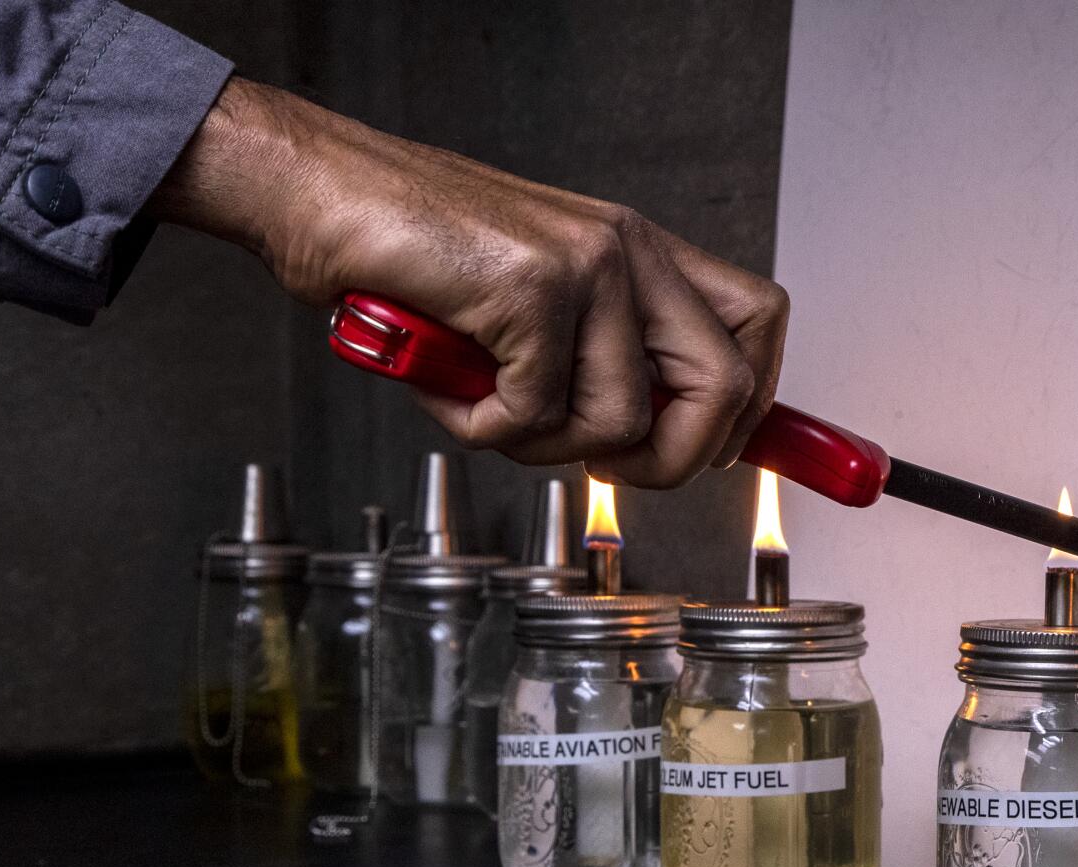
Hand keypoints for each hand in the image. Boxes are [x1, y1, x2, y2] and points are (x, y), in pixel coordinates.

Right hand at [149, 77, 788, 487]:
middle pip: (724, 388)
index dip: (749, 407)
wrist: (318, 193)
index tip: (709, 451)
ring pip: (622, 421)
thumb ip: (602, 356)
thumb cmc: (418, 256)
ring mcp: (587, 263)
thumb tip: (660, 441)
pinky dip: (482, 426)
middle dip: (670, 459)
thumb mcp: (538, 304)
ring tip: (489, 404)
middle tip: (601, 463)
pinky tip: (449, 385)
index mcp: (642, 252)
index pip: (759, 324)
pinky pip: (534, 415)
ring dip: (547, 446)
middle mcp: (629, 249)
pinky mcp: (532, 287)